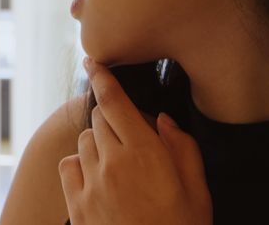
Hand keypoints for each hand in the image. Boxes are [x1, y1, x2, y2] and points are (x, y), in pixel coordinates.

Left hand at [58, 58, 212, 224]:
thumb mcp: (198, 191)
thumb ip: (182, 148)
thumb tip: (161, 120)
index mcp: (146, 154)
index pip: (115, 102)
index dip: (103, 77)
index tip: (94, 63)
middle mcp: (113, 163)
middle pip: (100, 118)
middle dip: (113, 119)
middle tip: (134, 141)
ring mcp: (91, 184)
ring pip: (85, 141)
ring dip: (99, 143)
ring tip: (120, 166)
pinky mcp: (76, 205)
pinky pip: (69, 166)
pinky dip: (80, 165)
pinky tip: (99, 179)